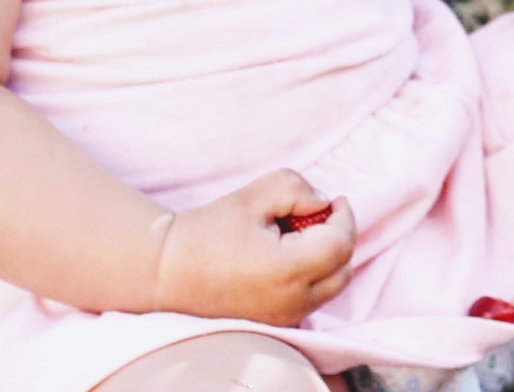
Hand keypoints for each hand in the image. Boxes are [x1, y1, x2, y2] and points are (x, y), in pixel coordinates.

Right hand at [151, 169, 356, 324]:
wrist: (169, 270)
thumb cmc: (209, 230)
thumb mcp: (255, 195)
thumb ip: (298, 190)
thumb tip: (323, 204)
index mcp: (288, 270)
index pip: (341, 245)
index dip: (344, 218)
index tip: (335, 201)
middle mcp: (292, 301)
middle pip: (343, 269)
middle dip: (338, 237)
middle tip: (317, 215)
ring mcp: (284, 317)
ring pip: (331, 287)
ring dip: (327, 258)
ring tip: (298, 235)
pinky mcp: (275, 323)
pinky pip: (312, 299)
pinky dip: (313, 277)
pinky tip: (288, 257)